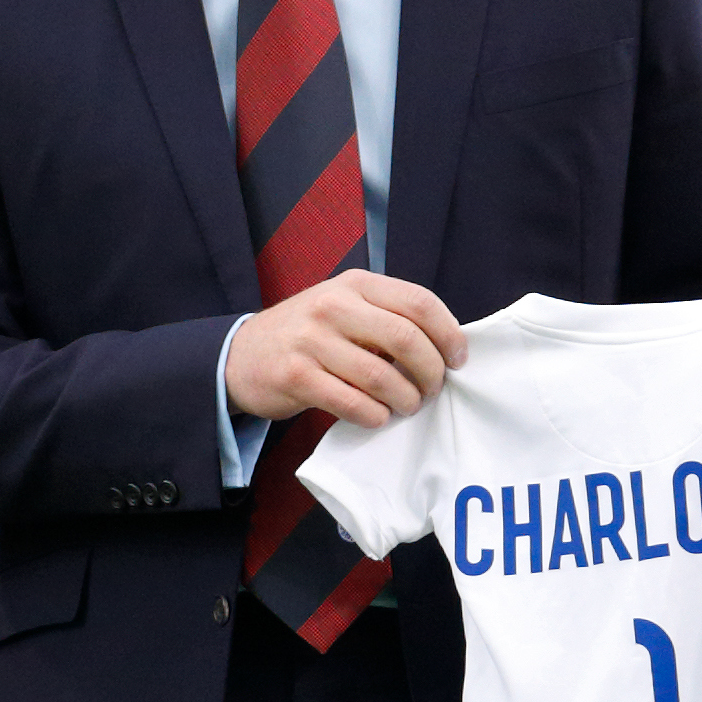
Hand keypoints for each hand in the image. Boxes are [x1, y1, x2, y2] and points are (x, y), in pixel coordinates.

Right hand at [226, 272, 467, 428]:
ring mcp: (312, 340)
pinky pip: (352, 403)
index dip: (448, 334)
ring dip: (405, 400)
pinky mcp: (295, 376)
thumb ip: (387, 317)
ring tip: (406, 406)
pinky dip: (374, 416)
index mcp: (355, 284)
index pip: (419, 301)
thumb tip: (444, 348)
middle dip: (431, 373)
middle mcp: (334, 305)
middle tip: (432, 390)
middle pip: (407, 339)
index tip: (459, 360)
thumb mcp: (345, 308)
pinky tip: (377, 417)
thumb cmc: (309, 335)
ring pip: (382, 376)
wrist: (242, 355)